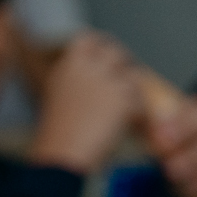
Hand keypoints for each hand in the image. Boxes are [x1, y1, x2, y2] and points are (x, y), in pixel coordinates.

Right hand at [28, 31, 142, 175]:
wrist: (61, 156)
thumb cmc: (57, 138)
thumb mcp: (59, 101)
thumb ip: (76, 84)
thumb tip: (96, 85)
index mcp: (67, 66)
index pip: (87, 40)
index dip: (100, 46)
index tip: (107, 55)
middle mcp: (86, 67)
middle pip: (114, 52)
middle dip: (123, 65)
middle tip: (127, 80)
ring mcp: (105, 80)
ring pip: (132, 74)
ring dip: (134, 90)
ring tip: (133, 106)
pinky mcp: (122, 97)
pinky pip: (140, 100)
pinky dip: (139, 113)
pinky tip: (134, 124)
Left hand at [142, 96, 196, 196]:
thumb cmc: (192, 177)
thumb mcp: (174, 157)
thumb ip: (164, 140)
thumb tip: (145, 123)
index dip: (180, 115)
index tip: (159, 129)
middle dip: (189, 131)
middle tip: (165, 145)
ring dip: (196, 156)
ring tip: (173, 171)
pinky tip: (191, 185)